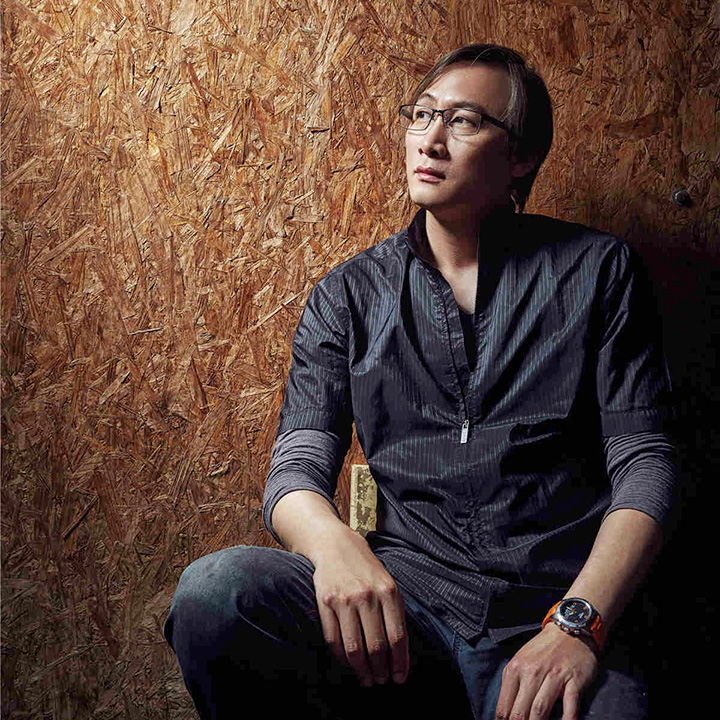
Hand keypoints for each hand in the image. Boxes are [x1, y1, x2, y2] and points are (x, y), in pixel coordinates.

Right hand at [312, 527, 409, 686]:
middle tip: (381, 682)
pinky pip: (333, 639)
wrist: (336, 545)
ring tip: (366, 679)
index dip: (399, 662)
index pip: (397, 636)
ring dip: (362, 670)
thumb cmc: (366, 569)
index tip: (399, 678)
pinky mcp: (325, 602)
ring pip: (354, 648)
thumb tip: (399, 653)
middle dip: (381, 670)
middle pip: (376, 646)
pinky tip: (348, 664)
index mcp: (388, 591)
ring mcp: (345, 599)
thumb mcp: (387, 584)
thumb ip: (394, 613)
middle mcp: (367, 596)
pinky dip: (341, 658)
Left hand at [494, 623, 598, 719]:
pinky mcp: (573, 681)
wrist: (569, 629)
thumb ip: (514, 685)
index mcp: (515, 669)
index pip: (504, 706)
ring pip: (539, 710)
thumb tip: (505, 713)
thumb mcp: (521, 661)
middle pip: (520, 712)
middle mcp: (532, 672)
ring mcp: (554, 677)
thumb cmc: (543, 649)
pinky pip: (569, 708)